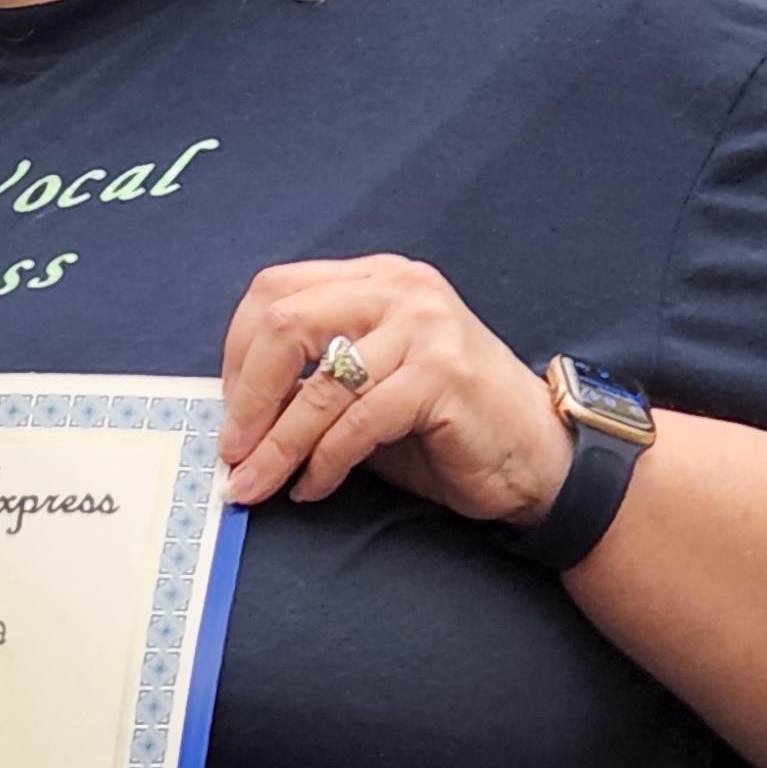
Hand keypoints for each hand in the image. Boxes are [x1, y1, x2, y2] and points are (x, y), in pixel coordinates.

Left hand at [220, 256, 572, 527]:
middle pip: (284, 324)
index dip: (236, 353)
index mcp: (374, 279)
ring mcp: (425, 326)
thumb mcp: (366, 388)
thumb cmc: (444, 426)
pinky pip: (356, 424)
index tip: (230, 409)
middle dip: (245, 396)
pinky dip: (323, 464)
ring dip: (276, 446)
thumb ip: (309, 381)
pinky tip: (313, 488)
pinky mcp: (442, 375)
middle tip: (232, 450)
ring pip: (318, 386)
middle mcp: (399, 289)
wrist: (537, 456)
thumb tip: (236, 417)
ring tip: (255, 484)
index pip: (276, 291)